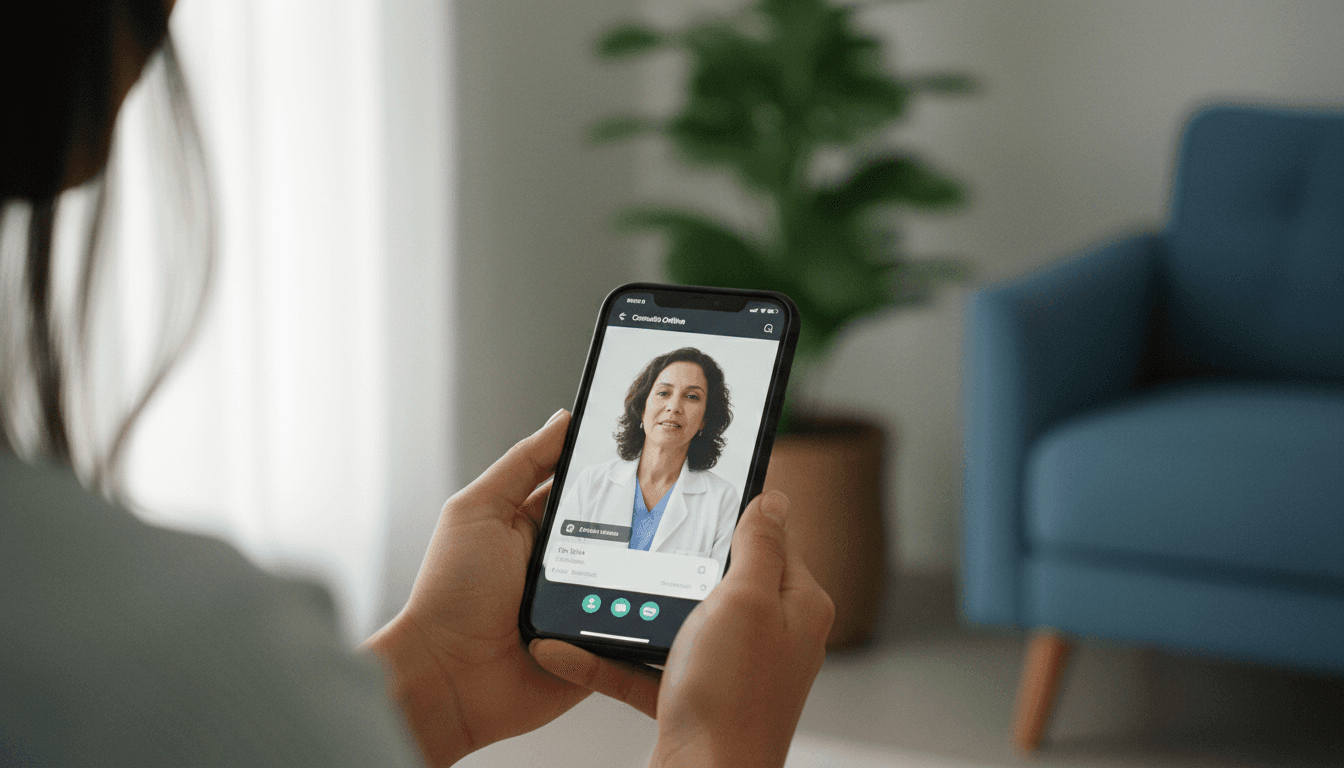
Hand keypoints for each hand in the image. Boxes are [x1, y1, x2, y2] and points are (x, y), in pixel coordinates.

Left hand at [363, 410, 651, 765]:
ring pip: (636, 576)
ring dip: (650, 566)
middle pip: (620, 531)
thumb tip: (562, 421)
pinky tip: (664, 597)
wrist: (448, 681)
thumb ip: (521, 464)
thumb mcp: (479, 511)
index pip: (585, 489)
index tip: (648, 449)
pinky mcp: (599, 648)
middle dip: (643, 517)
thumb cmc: (450, 595)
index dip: (614, 471)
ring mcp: (583, 607)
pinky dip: (649, 615)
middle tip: (672, 499)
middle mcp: (562, 565)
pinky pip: (637, 628)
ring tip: (676, 549)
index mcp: (534, 527)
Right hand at [532, 490, 833, 767]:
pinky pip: (646, 667)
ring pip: (676, 621)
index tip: (698, 491)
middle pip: (718, 577)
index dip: (735, 513)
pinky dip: (610, 659)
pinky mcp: (694, 699)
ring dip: (631, 609)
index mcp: (794, 605)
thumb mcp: (745, 601)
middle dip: (672, 561)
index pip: (771, 538)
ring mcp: (731, 669)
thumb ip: (758, 545)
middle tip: (636, 537)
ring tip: (591, 590)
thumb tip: (772, 499)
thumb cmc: (733, 701)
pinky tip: (567, 649)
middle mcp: (768, 636)